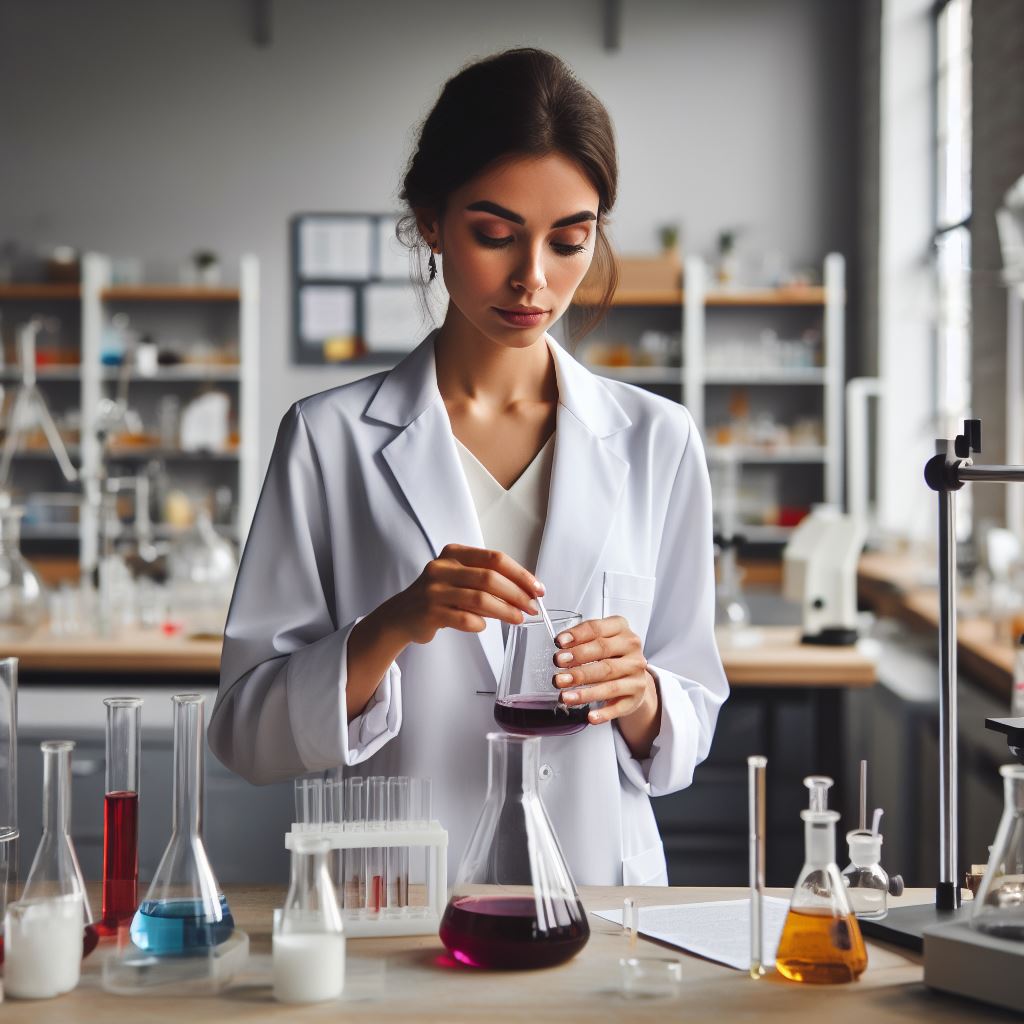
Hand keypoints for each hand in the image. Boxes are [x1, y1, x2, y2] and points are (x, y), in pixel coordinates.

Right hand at [387, 543, 542, 645]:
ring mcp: (434, 589)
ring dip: (505, 611)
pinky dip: (480, 623)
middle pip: (490, 578)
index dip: (520, 574)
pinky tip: (484, 625)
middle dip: (517, 594)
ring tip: (518, 618)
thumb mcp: (460, 577)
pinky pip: (465, 619)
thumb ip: (487, 579)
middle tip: (532, 607)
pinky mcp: (430, 612)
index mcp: (454, 553)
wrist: (402, 615)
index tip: (537, 589)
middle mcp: (442, 567)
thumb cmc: (439, 596)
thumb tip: (527, 591)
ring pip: (480, 599)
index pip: (495, 559)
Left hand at [550, 616, 656, 725]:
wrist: (632, 675)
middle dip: (577, 663)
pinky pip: (619, 706)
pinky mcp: (636, 695)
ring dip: (585, 692)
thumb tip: (561, 648)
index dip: (577, 636)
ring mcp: (636, 674)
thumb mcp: (598, 639)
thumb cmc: (610, 655)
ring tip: (565, 696)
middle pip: (603, 655)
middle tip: (558, 672)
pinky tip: (591, 716)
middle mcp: (632, 650)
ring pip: (609, 684)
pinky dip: (604, 713)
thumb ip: (580, 640)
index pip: (597, 629)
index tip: (559, 643)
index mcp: (620, 629)